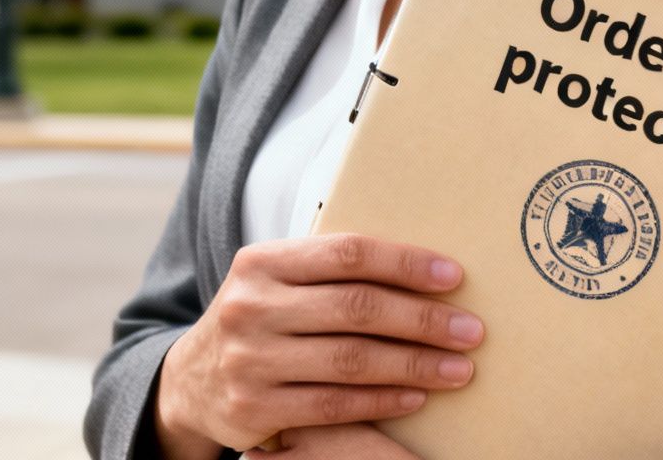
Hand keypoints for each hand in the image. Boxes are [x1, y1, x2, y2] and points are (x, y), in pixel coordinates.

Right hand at [153, 233, 482, 456]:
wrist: (191, 380)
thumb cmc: (262, 318)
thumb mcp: (279, 281)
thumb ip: (331, 271)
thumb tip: (426, 269)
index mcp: (262, 262)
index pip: (347, 254)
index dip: (405, 263)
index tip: (454, 276)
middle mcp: (250, 307)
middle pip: (356, 308)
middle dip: (423, 320)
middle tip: (471, 330)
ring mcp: (249, 360)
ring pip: (350, 360)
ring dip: (414, 365)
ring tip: (459, 368)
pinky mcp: (253, 408)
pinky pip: (333, 404)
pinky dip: (382, 401)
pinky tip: (416, 397)